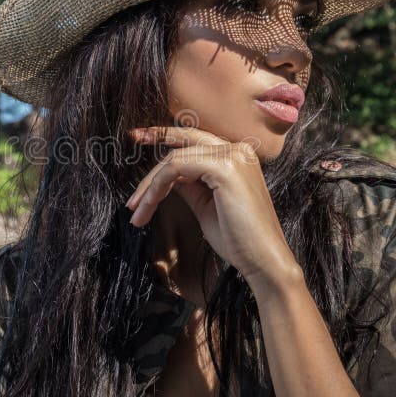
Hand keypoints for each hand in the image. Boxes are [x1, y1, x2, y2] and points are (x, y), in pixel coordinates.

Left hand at [125, 126, 299, 283]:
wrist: (263, 261)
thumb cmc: (238, 239)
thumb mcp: (205, 204)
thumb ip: (189, 183)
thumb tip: (166, 174)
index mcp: (238, 155)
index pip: (195, 139)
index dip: (165, 135)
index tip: (140, 136)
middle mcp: (238, 149)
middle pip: (183, 143)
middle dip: (153, 140)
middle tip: (131, 143)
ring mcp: (233, 156)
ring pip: (175, 158)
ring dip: (149, 185)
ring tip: (137, 210)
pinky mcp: (225, 167)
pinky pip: (177, 168)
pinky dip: (157, 187)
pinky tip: (149, 206)